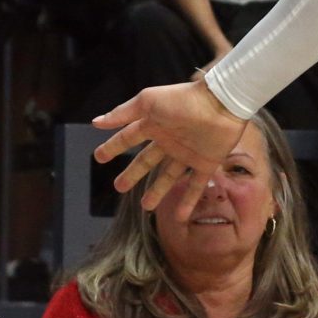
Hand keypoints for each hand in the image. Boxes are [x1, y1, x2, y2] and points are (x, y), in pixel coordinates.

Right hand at [93, 80, 251, 217]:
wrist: (221, 103)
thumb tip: (96, 122)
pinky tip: (180, 218)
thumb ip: (123, 113)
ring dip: (157, 192)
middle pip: (146, 161)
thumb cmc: (183, 99)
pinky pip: (195, 186)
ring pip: (168, 177)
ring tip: (146, 207)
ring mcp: (188, 153)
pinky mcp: (206, 163)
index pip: (128, 138)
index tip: (99, 158)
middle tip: (118, 187)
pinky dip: (187, 202)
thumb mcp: (148, 102)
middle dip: (132, 174)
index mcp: (155, 124)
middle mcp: (169, 140)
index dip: (113, 147)